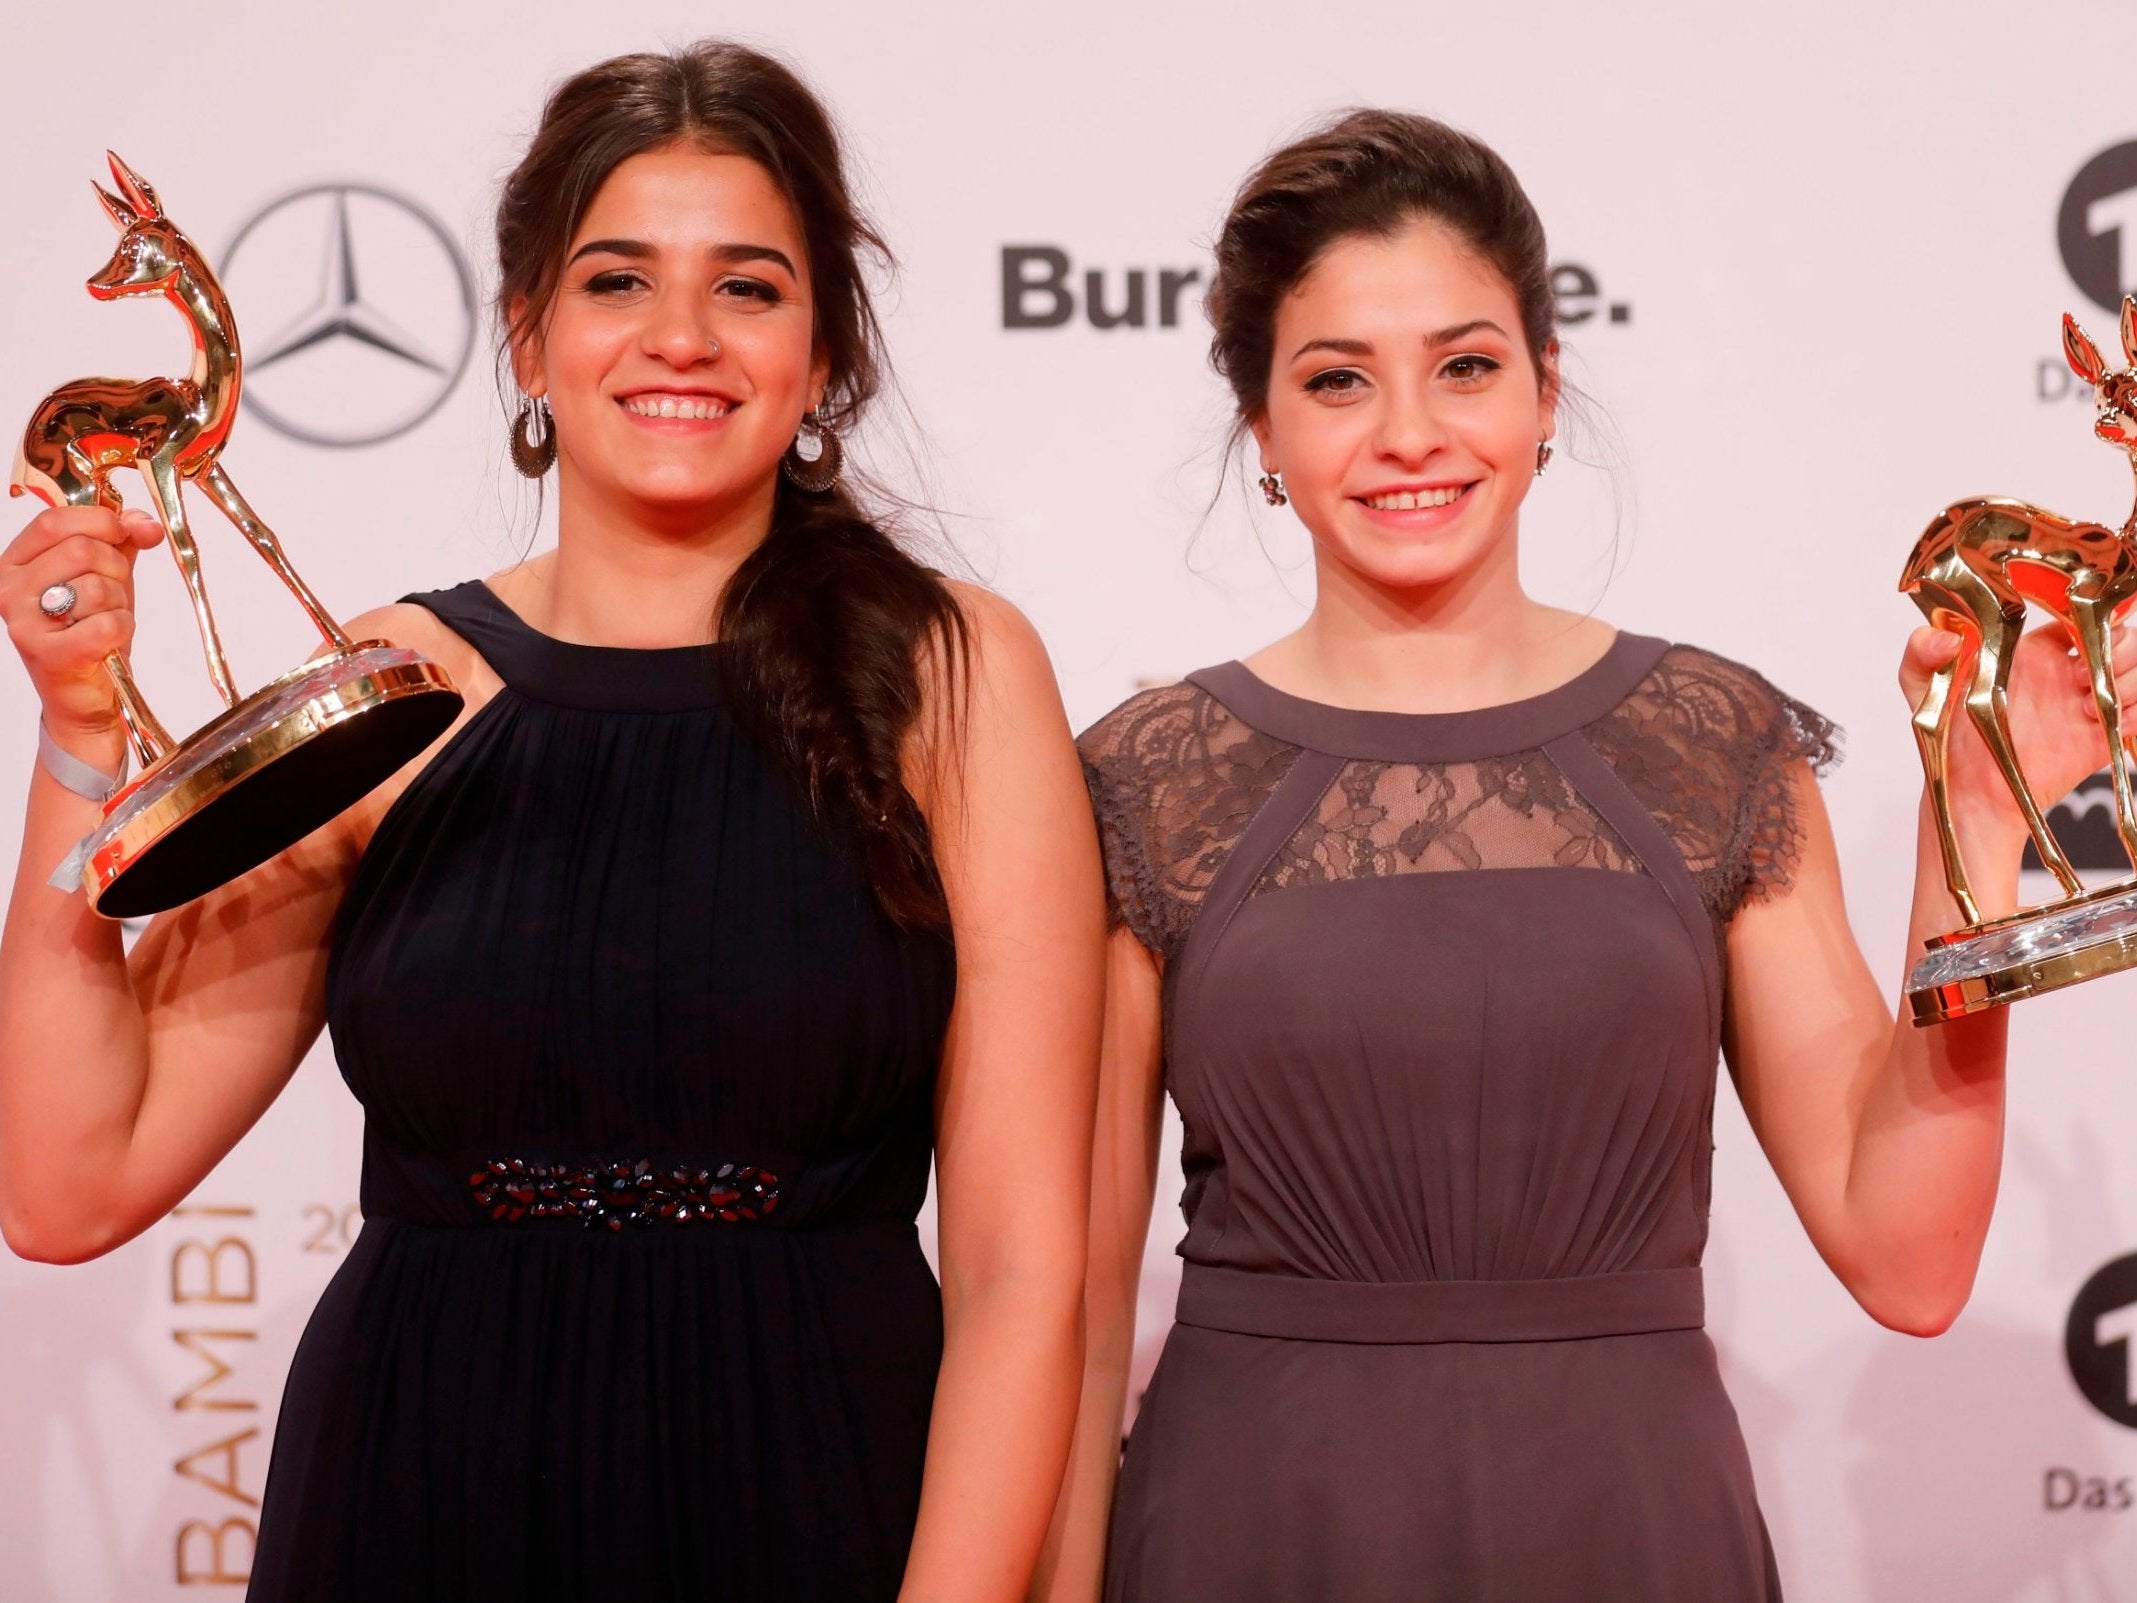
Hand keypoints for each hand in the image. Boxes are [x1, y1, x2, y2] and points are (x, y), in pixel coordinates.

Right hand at [1, 505, 163, 749]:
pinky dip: (122, 628)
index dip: (101, 520)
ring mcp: (25, 622)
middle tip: (113, 593)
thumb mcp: (104, 575)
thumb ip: (121, 541)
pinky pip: (107, 623)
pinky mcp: (50, 654)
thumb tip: (144, 522)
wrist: (86, 694)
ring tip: (104, 620)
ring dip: (118, 603)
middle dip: (115, 568)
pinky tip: (109, 640)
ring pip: (97, 586)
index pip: (54, 521)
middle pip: (81, 550)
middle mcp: (9, 590)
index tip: (128, 531)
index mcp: (15, 564)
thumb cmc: (89, 631)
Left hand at [1899, 619, 2136, 858]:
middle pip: (2123, 636)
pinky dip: (2136, 711)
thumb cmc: (1949, 734)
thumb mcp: (1924, 685)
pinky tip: (2109, 721)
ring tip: (2089, 703)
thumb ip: (1922, 652)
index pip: (2082, 612)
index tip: (2075, 633)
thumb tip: (1944, 638)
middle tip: (2079, 674)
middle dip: (2118, 647)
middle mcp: (2067, 670)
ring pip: (2136, 669)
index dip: (2089, 613)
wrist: (1968, 791)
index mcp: (2033, 648)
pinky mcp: (2102, 736)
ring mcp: (2087, 701)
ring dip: (2130, 677)